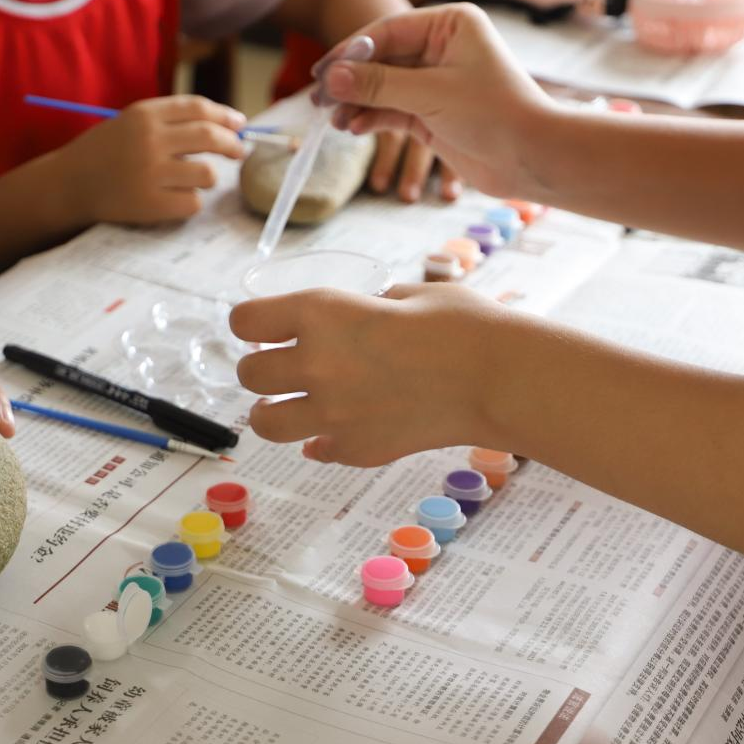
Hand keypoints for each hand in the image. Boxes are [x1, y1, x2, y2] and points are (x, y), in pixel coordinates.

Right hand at [56, 95, 246, 224]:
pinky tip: (178, 199)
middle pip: (209, 137)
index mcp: (144, 115)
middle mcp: (149, 140)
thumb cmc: (106, 152)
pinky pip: (193, 203)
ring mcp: (150, 173)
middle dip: (232, 145)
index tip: (240, 125)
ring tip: (196, 179)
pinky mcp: (151, 204)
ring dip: (209, 177)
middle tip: (239, 152)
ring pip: (208, 174)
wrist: (69, 184)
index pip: (198, 108)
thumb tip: (226, 125)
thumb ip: (170, 121)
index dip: (225, 115)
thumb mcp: (132, 123)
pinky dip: (192, 202)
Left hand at [231, 283, 507, 466]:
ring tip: (294, 404)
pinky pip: (314, 448)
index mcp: (322, 314)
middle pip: (249, 374)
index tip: (266, 326)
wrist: (498, 379)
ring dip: (275, 410)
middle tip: (284, 365)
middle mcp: (315, 364)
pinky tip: (339, 425)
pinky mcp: (355, 449)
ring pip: (265, 422)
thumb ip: (366, 307)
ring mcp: (332, 413)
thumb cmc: (461, 325)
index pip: (245, 321)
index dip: (253, 322)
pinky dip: (320, 440)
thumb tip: (356, 316)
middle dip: (262, 368)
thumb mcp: (405, 295)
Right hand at [316, 4, 554, 198]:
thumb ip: (379, 84)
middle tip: (318, 99)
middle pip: (382, 60)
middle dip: (351, 81)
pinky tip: (353, 128)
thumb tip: (332, 77)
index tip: (321, 72)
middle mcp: (443, 49)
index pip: (388, 31)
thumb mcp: (430, 94)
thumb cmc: (495, 114)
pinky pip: (393, 110)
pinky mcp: (433, 114)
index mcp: (450, 25)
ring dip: (358, 103)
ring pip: (385, 87)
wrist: (531, 158)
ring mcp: (437, 83)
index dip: (351, 52)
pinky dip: (373, 119)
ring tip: (334, 119)